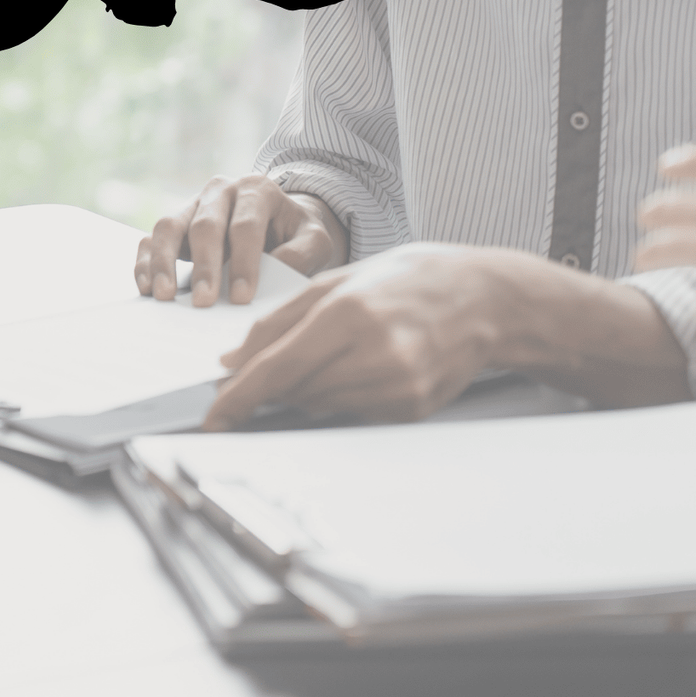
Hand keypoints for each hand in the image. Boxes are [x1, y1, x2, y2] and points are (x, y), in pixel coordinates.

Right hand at [136, 174, 345, 306]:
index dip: (244, 262)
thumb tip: (277, 270)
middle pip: (205, 225)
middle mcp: (219, 191)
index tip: (241, 297)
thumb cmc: (296, 234)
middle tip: (203, 301)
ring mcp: (191, 204)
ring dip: (164, 262)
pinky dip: (145, 262)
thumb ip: (304, 253)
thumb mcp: (316, 240)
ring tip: (164, 296)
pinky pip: (150, 238)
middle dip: (204, 265)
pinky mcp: (173, 223)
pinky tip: (147, 287)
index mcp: (256, 190)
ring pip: (168, 226)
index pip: (246, 225)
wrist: (279, 222)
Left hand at [200, 245, 506, 429]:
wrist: (481, 299)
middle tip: (278, 361)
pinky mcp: (414, 409)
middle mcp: (376, 354)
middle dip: (273, 384)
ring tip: (334, 353)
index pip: (278, 368)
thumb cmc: (404, 281)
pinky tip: (363, 366)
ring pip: (321, 406)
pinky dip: (342, 396)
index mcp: (349, 314)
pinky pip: (353, 414)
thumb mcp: (334, 283)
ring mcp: (400, 387)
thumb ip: (277, 321)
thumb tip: (232, 361)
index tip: (214, 416)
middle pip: (295, 391)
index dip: (239, 396)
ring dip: (308, 389)